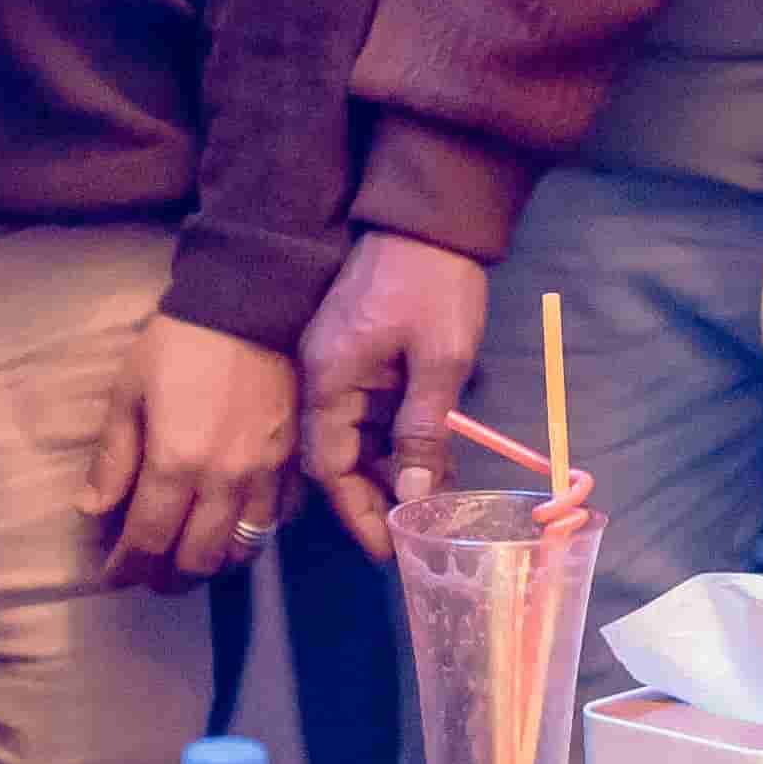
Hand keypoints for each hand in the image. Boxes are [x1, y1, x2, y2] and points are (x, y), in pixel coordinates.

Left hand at [86, 316, 304, 586]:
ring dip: (209, 565)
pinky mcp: (293, 465)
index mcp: (176, 462)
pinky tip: (231, 527)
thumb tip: (92, 512)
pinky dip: (250, 536)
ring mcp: (265, 477)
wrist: (251, 306)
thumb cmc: (179, 345)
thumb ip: (113, 458)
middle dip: (166, 579)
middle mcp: (224, 481)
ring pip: (240, 550)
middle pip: (196, 560)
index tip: (113, 575)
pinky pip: (276, 523)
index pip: (148, 540)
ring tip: (186, 558)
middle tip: (147, 575)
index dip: (126, 567)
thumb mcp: (130, 393)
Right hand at [295, 230, 496, 560]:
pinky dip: (395, 437)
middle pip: (336, 455)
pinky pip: (369, 410)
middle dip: (373, 496)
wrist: (431, 215)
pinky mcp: (359, 352)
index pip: (329, 465)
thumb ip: (423, 432)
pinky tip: (430, 459)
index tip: (386, 548)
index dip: (356, 511)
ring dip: (389, 468)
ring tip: (432, 500)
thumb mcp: (440, 362)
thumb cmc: (435, 284)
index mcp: (329, 377)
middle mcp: (322, 375)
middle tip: (414, 532)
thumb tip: (412, 498)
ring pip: (355, 435)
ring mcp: (339, 362)